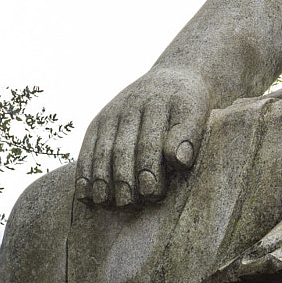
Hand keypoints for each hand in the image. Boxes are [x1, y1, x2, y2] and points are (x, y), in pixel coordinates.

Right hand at [75, 66, 210, 207]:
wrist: (172, 79)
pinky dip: (84, 171)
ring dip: (101, 178)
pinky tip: (85, 193)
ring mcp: (112, 112)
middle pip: (122, 148)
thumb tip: (177, 160)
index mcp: (158, 104)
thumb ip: (189, 136)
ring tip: (106, 202)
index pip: (150, 142)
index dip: (149, 169)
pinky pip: (87, 148)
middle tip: (127, 203)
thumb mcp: (197, 113)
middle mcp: (132, 105)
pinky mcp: (99, 121)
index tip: (151, 193)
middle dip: (123, 179)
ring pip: (102, 149)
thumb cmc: (189, 105)